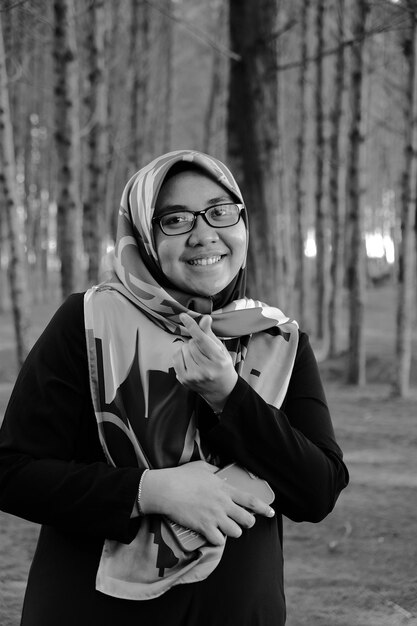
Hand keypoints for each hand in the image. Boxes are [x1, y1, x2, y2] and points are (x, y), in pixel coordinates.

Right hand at [139, 461, 274, 545]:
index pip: (251, 500)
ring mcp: (214, 517)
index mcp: (224, 488)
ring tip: (226, 527)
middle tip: (244, 521)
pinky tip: (213, 534)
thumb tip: (220, 472)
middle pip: (247, 519)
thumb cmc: (181, 476)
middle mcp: (223, 504)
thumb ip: (215, 472)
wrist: (166, 490)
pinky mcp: (204, 527)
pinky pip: (219, 540)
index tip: (271, 512)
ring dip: (233, 531)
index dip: (264, 508)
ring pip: (236, 532)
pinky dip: (217, 539)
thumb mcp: (202, 467)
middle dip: (248, 522)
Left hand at [172, 313, 237, 411]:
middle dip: (195, 342)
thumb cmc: (222, 366)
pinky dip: (181, 355)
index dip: (192, 326)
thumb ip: (210, 334)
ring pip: (183, 349)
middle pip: (191, 344)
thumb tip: (205, 318)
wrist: (221, 390)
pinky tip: (189, 360)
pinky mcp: (185, 380)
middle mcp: (206, 370)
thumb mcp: (220, 349)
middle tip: (202, 350)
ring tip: (197, 357)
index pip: (202, 340)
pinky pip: (176, 358)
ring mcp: (194, 376)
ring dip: (188, 349)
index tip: (183, 316)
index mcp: (218, 360)